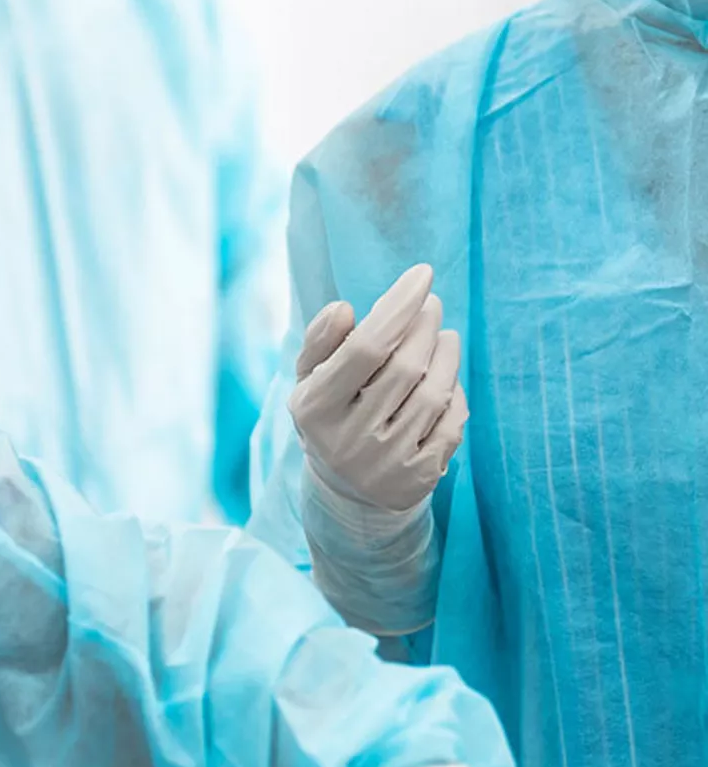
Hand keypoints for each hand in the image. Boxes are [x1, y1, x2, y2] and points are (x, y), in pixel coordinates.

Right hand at [290, 265, 467, 512]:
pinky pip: (452, 424)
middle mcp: (349, 442)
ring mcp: (386, 465)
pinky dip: (455, 393)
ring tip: (444, 335)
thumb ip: (320, 340)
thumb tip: (343, 308)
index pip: (366, 347)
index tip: (423, 274)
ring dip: (446, 353)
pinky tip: (447, 379)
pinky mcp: (418, 481)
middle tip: (432, 305)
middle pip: (405, 367)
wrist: (346, 492)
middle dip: (425, 326)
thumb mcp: (310, 378)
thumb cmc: (331, 415)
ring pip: (434, 394)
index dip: (398, 306)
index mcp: (316, 409)